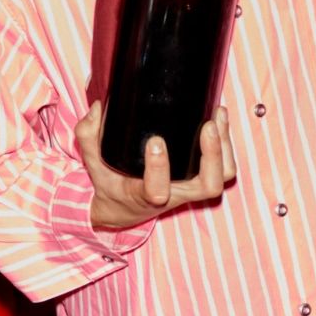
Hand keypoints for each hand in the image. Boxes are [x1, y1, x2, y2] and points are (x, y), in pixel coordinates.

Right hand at [76, 101, 235, 230]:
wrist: (124, 207)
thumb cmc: (111, 183)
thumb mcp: (92, 163)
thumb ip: (88, 136)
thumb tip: (99, 107)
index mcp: (142, 195)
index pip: (156, 191)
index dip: (159, 169)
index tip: (154, 142)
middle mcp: (173, 195)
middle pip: (207, 186)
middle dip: (212, 156)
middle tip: (207, 126)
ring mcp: (189, 189)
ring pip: (220, 179)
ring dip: (224, 150)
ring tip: (217, 117)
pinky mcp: (198, 180)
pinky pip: (224, 170)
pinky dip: (227, 147)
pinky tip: (219, 118)